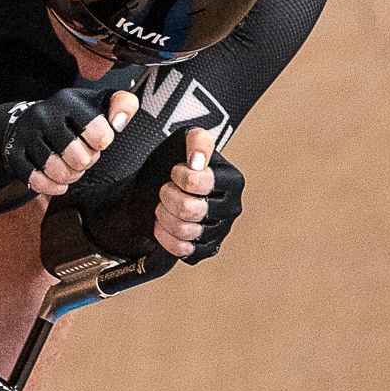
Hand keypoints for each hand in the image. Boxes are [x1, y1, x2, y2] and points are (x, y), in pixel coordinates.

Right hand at [1, 68, 141, 196]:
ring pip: (57, 170)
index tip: (96, 139)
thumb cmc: (71, 118)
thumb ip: (123, 104)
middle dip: (85, 162)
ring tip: (71, 169)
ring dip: (69, 176)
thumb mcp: (99, 103)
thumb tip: (120, 123)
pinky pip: (36, 180)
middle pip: (79, 157)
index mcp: (69, 100)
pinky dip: (52, 186)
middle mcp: (44, 114)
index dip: (101, 143)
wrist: (26, 122)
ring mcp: (26, 134)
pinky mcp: (13, 153)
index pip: (99, 133)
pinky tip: (58, 181)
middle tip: (82, 156)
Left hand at [154, 128, 243, 261]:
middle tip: (166, 190)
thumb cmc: (174, 163)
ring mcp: (220, 231)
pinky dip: (166, 236)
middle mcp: (232, 208)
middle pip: (188, 209)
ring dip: (164, 216)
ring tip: (165, 206)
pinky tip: (166, 225)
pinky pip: (182, 250)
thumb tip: (197, 161)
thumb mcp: (185, 141)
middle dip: (167, 197)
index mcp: (232, 180)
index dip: (178, 176)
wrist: (156, 190)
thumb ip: (197, 140)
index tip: (175, 171)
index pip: (196, 182)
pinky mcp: (207, 249)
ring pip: (184, 231)